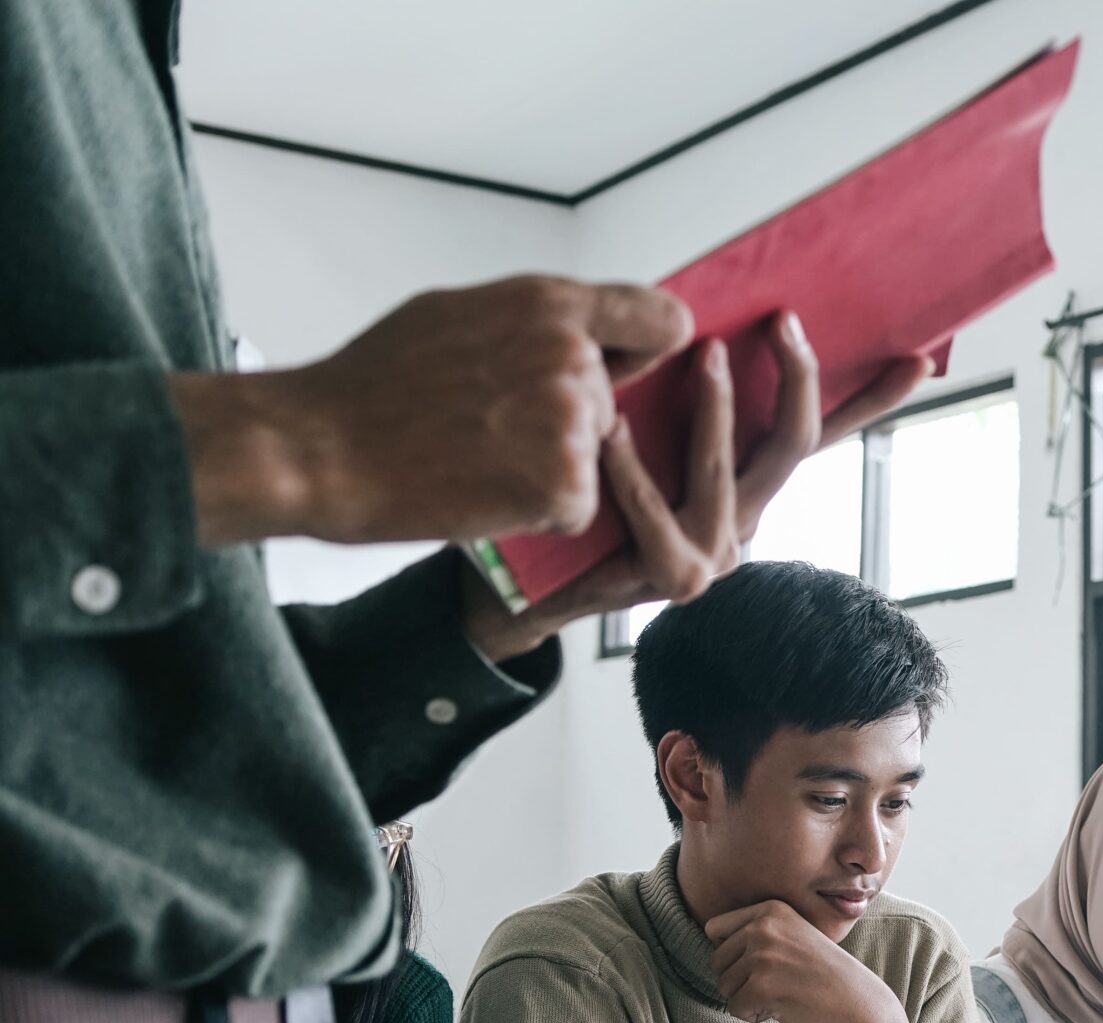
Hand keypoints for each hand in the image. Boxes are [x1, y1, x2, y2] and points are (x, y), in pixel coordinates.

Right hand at [177, 275, 692, 550]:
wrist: (318, 449)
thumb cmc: (373, 386)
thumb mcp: (461, 317)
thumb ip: (538, 323)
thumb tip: (586, 330)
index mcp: (548, 305)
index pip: (660, 319)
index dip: (650, 350)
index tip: (634, 368)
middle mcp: (571, 355)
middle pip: (612, 406)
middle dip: (566, 425)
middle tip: (488, 428)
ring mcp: (571, 419)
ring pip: (593, 458)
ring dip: (548, 470)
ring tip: (476, 455)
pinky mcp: (565, 482)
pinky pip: (577, 509)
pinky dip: (537, 513)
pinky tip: (481, 490)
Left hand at [455, 322, 930, 660]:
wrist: (540, 589)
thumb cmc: (589, 505)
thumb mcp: (646, 444)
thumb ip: (674, 403)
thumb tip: (689, 320)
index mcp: (748, 489)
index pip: (820, 437)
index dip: (872, 403)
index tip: (917, 361)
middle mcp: (745, 522)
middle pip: (793, 444)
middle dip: (797, 378)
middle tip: (784, 322)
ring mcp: (715, 555)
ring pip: (727, 468)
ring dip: (717, 406)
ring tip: (706, 352)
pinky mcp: (672, 578)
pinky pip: (655, 510)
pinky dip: (631, 467)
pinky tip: (612, 428)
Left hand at [704, 900, 921, 1022]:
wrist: (861, 1006)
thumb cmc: (825, 977)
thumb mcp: (794, 937)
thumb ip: (758, 932)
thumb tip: (708, 936)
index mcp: (770, 909)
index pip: (715, 930)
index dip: (733, 955)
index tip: (766, 964)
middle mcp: (763, 926)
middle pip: (716, 961)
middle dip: (740, 981)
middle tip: (780, 984)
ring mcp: (763, 955)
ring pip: (723, 986)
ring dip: (748, 999)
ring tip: (785, 994)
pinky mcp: (763, 986)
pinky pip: (734, 1008)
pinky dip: (754, 1016)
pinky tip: (784, 1009)